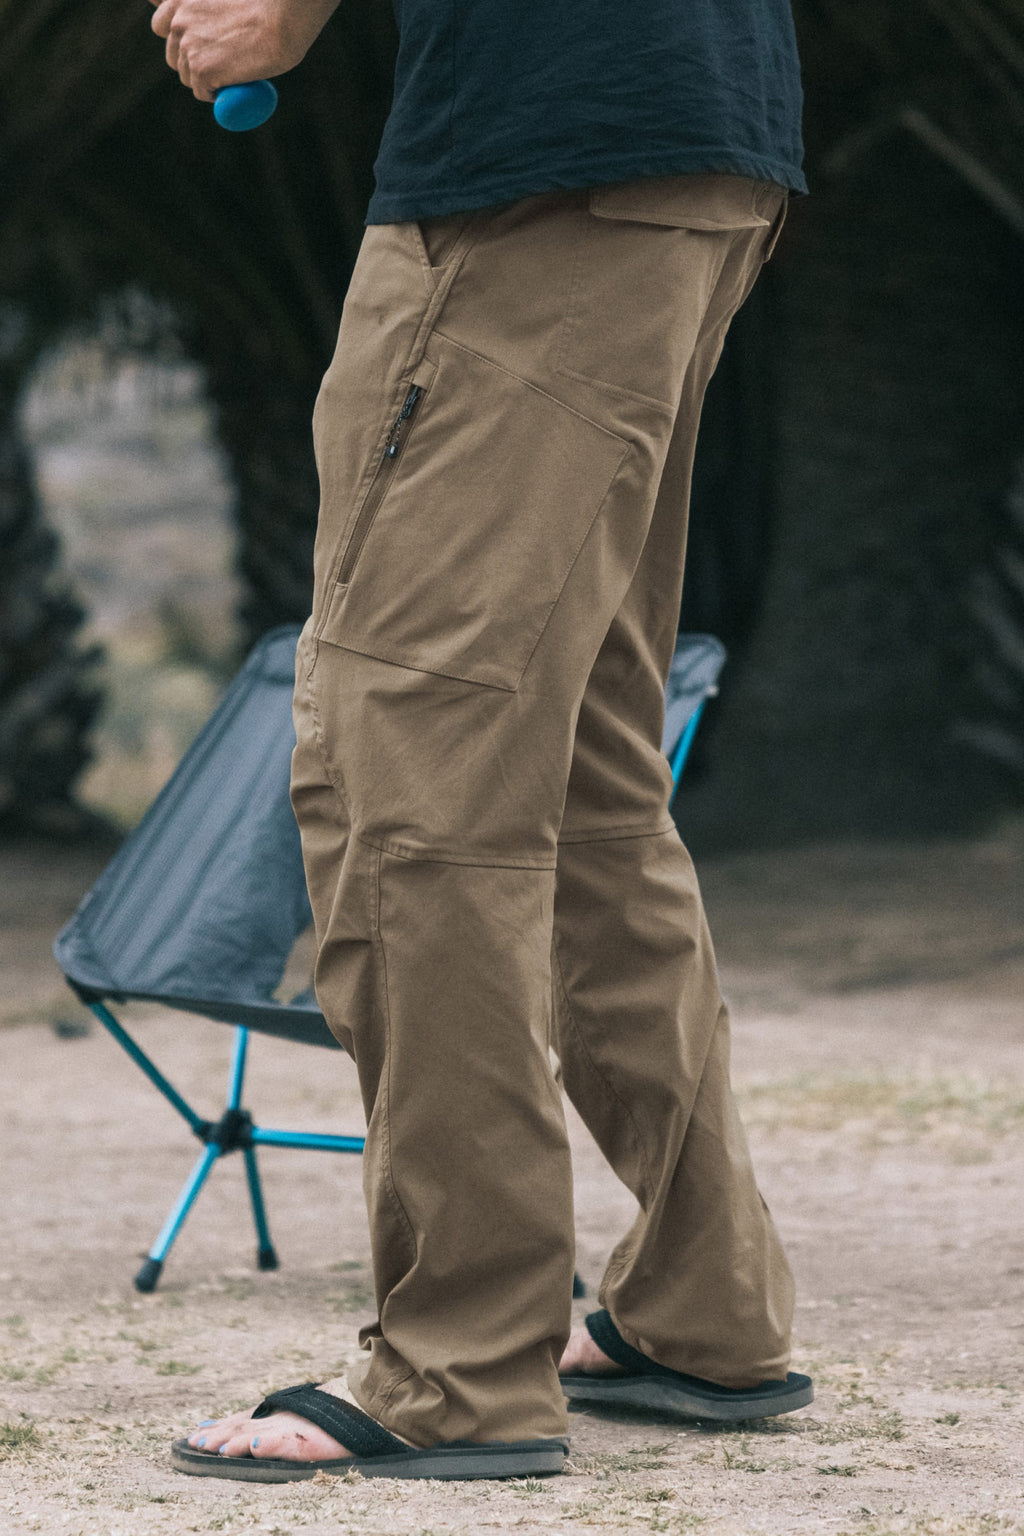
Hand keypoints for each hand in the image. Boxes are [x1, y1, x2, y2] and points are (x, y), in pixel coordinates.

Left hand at [149, 0, 338, 101]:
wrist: (280, 21)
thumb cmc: (262, 9)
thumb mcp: (221, 0)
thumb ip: (203, 10)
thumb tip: (183, 17)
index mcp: (180, 0)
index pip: (161, 25)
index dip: (179, 39)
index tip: (197, 46)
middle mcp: (178, 22)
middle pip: (174, 57)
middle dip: (193, 63)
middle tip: (222, 63)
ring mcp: (188, 47)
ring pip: (188, 78)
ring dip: (206, 81)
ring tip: (233, 71)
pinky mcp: (200, 70)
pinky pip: (203, 93)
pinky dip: (217, 94)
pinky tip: (234, 84)